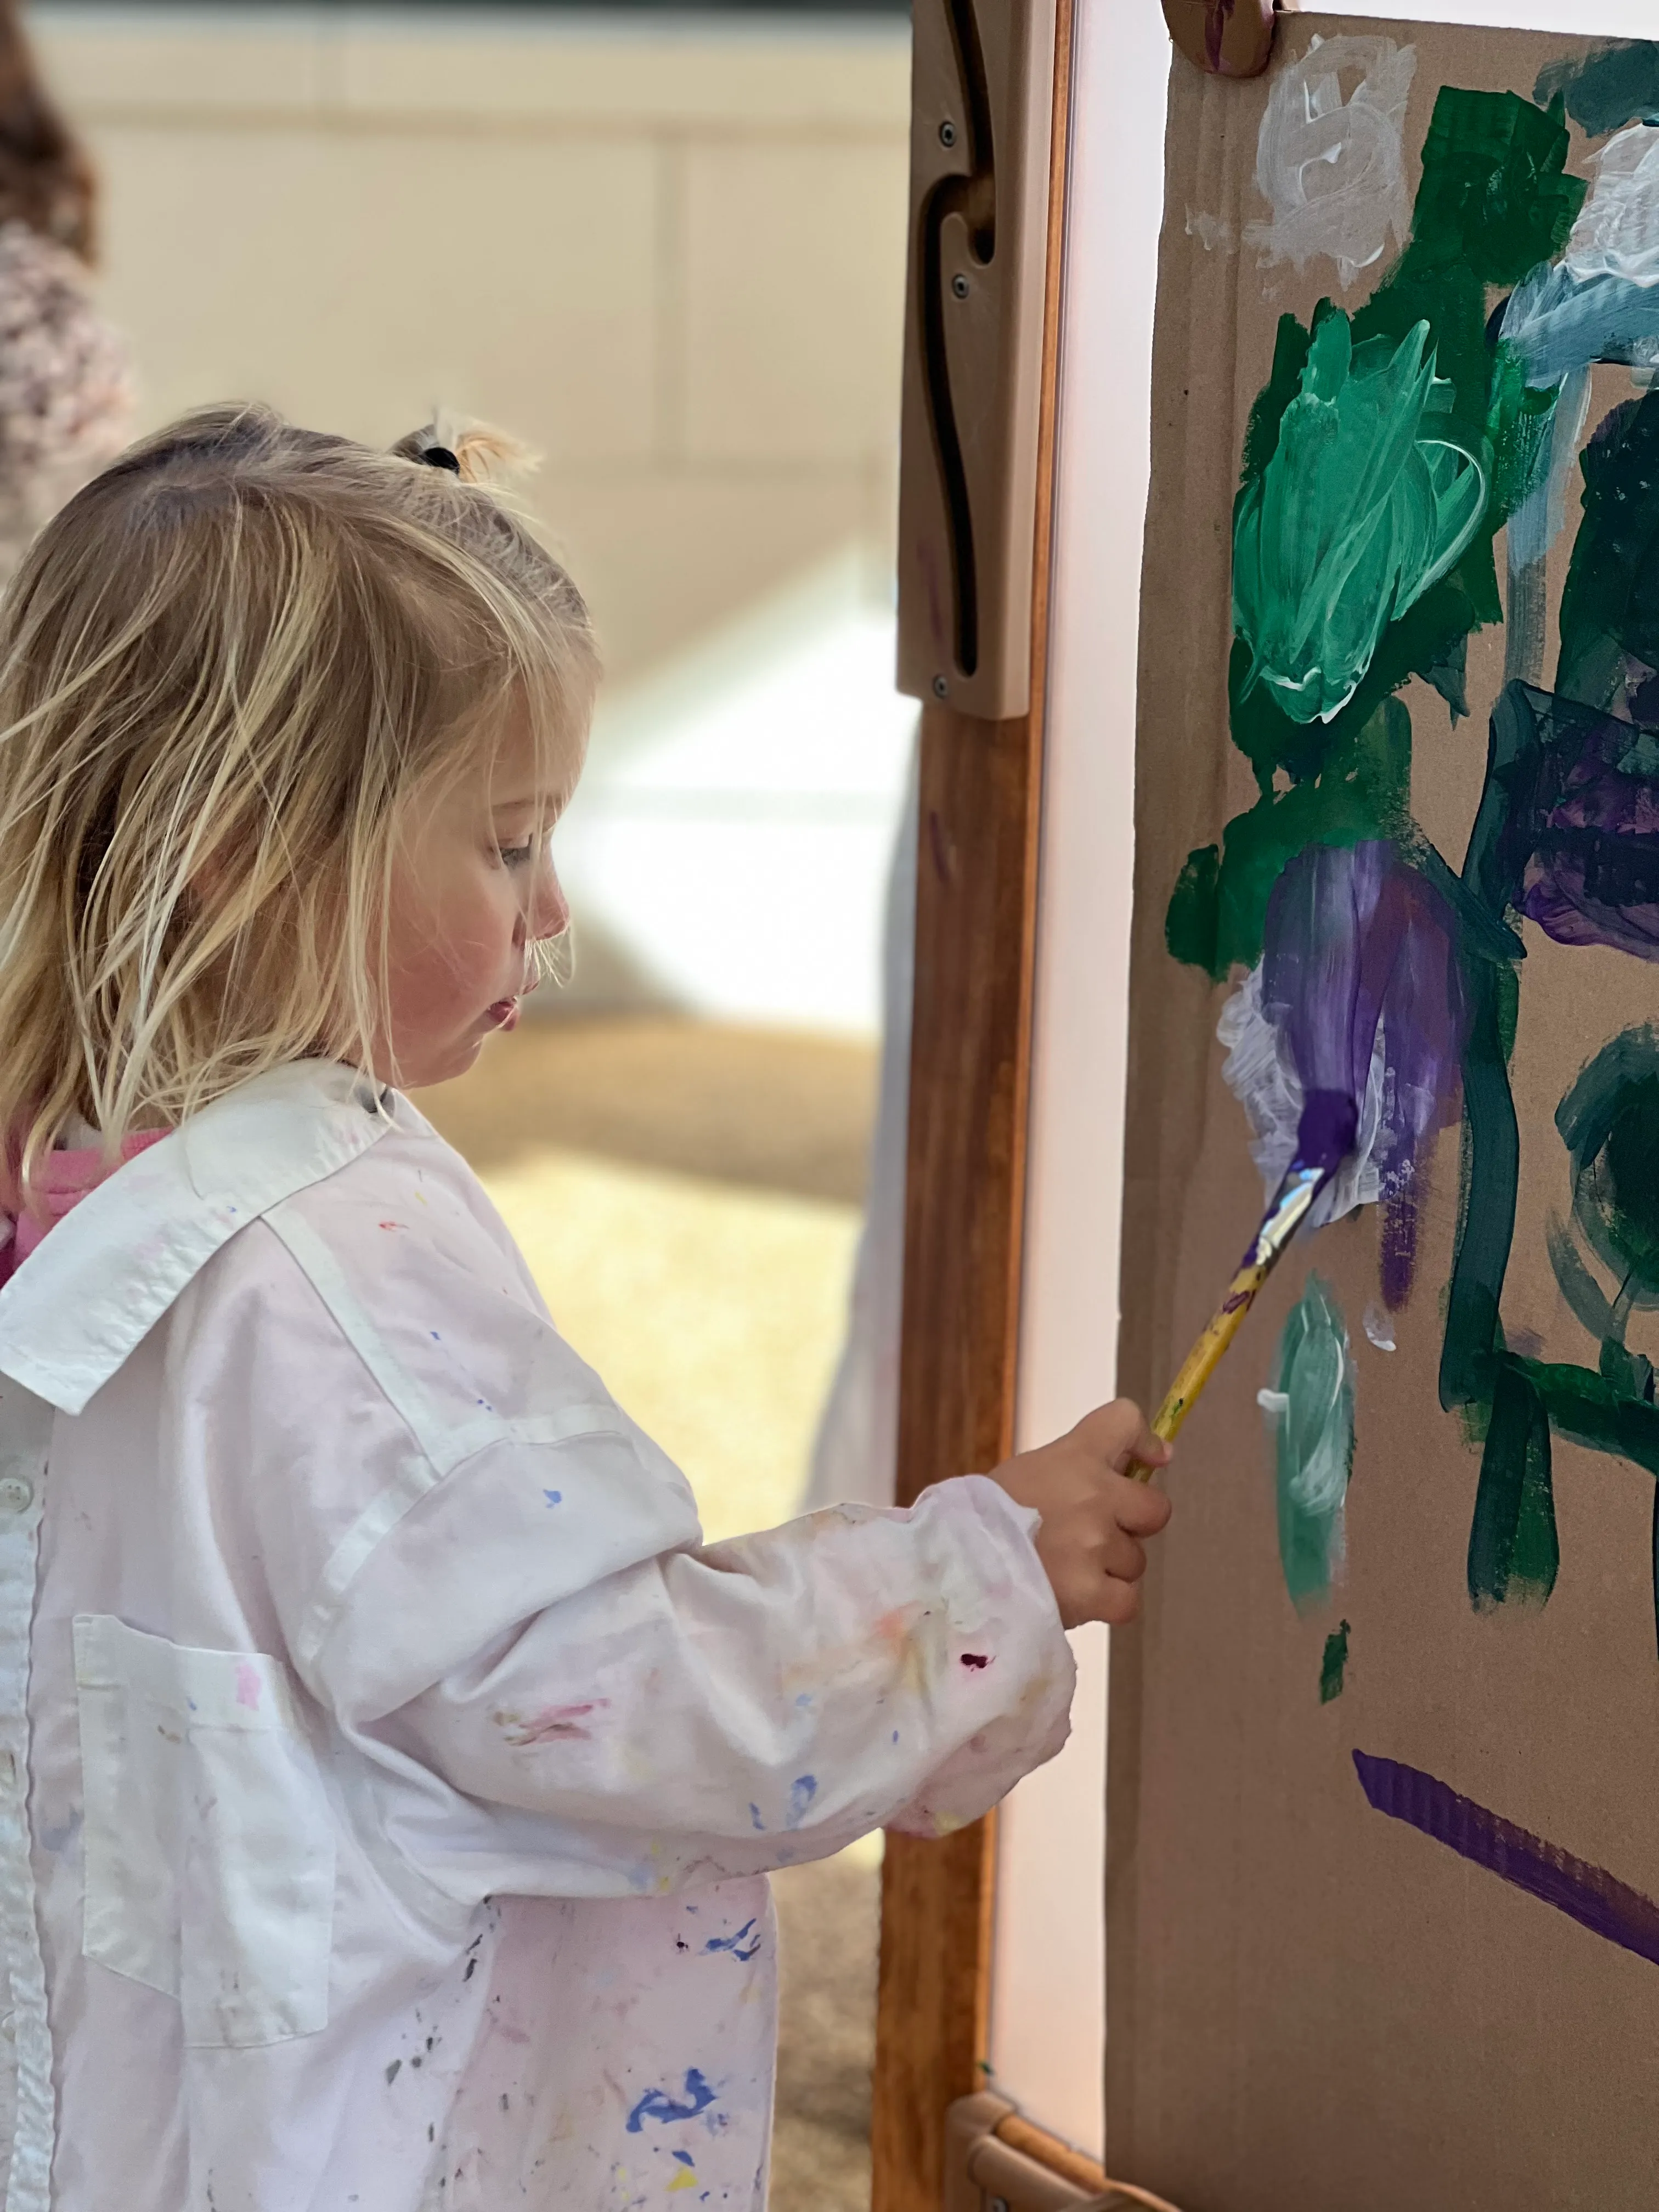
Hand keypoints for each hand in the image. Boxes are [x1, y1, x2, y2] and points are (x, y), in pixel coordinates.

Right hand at [989, 1400, 1172, 1628]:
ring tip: (1064, 1570)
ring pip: (1135, 1561)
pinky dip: (1107, 1603)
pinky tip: (1076, 1597)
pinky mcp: (1092, 1591)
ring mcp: (1096, 1544)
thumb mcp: (1026, 1473)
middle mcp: (1094, 1495)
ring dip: (1110, 1568)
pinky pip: (1128, 1600)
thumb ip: (1072, 1472)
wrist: (952, 1568)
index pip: (1125, 1421)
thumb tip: (1132, 1470)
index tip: (1149, 1460)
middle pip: (1156, 1508)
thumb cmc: (984, 1520)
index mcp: (1074, 1457)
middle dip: (1133, 1525)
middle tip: (1094, 1536)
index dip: (1144, 1440)